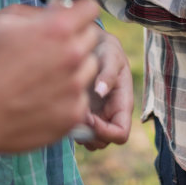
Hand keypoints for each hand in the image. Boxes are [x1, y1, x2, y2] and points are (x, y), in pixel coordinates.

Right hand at [0, 0, 102, 153]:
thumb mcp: (5, 21)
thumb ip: (41, 12)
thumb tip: (62, 7)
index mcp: (59, 29)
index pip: (91, 7)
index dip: (80, 10)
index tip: (72, 16)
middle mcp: (73, 57)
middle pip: (92, 39)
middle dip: (76, 38)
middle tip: (51, 48)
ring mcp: (74, 89)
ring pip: (89, 69)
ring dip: (73, 69)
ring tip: (43, 76)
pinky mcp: (71, 116)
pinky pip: (80, 99)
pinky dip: (66, 97)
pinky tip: (40, 98)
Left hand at [78, 28, 132, 149]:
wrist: (90, 42)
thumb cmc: (104, 48)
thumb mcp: (110, 56)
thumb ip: (108, 73)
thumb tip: (101, 91)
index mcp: (122, 105)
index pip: (121, 134)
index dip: (105, 132)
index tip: (89, 117)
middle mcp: (110, 114)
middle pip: (104, 142)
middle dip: (90, 133)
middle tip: (75, 113)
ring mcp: (97, 115)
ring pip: (90, 140)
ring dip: (79, 132)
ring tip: (68, 108)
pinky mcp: (82, 112)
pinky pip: (77, 130)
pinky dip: (70, 125)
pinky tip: (63, 106)